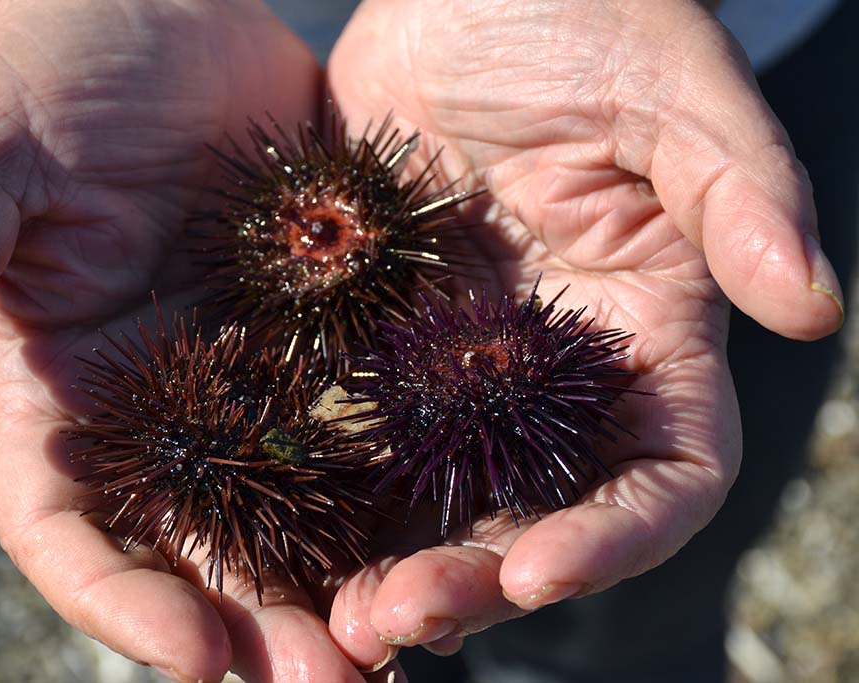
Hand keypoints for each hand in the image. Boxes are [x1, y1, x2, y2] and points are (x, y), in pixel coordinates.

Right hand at [0, 1, 401, 679]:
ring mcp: (257, 379)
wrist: (165, 19)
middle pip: (207, 549)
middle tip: (336, 681)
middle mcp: (167, 411)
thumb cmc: (53, 77)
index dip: (127, 602)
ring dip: (349, 580)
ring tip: (412, 634)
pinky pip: (375, 423)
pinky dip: (408, 483)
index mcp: (69, 397)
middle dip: (263, 625)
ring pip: (303, 511)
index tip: (199, 659)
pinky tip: (461, 524)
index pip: (78, 531)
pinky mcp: (332, 336)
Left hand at [321, 0, 843, 662]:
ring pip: (428, 497)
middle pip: (527, 513)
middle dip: (473, 579)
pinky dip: (314, 490)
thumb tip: (813, 305)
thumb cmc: (588, 16)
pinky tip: (263, 528)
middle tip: (390, 625)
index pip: (659, 472)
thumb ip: (740, 190)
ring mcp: (452, 364)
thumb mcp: (672, 88)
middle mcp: (547, 373)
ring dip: (384, 563)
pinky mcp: (370, 335)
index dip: (614, 536)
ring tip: (328, 619)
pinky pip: (343, 428)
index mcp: (642, 335)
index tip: (539, 573)